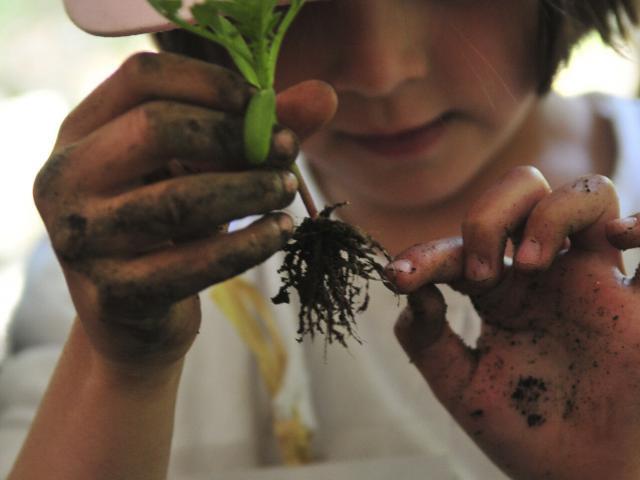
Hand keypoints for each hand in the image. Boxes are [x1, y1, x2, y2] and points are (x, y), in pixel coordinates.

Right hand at [34, 52, 336, 373]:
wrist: (134, 319)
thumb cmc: (169, 230)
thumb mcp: (198, 171)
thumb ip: (254, 131)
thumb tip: (324, 95)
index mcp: (80, 132)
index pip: (141, 77)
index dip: (211, 82)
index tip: (262, 105)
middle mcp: (64, 179)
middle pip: (155, 128)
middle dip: (235, 137)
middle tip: (287, 152)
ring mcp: (81, 239)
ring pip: (177, 199)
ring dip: (248, 189)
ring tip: (288, 189)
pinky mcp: (112, 294)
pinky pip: (190, 265)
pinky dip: (247, 245)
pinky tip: (281, 232)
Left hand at [387, 167, 639, 478]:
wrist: (582, 478)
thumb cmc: (525, 431)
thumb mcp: (462, 388)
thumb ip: (429, 341)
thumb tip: (411, 291)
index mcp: (500, 290)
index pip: (459, 247)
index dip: (424, 254)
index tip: (398, 276)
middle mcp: (546, 275)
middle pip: (523, 190)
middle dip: (490, 215)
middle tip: (480, 276)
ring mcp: (595, 282)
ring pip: (586, 195)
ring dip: (550, 214)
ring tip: (528, 264)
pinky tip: (620, 237)